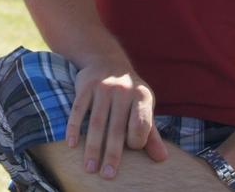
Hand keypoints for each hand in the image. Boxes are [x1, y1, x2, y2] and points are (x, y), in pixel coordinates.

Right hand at [66, 59, 167, 178]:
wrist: (107, 60)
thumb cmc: (128, 92)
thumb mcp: (143, 107)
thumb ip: (151, 133)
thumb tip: (162, 159)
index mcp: (141, 96)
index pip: (141, 125)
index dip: (136, 141)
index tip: (130, 149)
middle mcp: (123, 90)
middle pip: (117, 128)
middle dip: (112, 154)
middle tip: (108, 175)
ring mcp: (103, 87)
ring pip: (96, 122)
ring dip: (92, 147)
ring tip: (89, 167)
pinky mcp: (85, 86)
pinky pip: (78, 110)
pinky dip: (73, 127)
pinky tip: (71, 144)